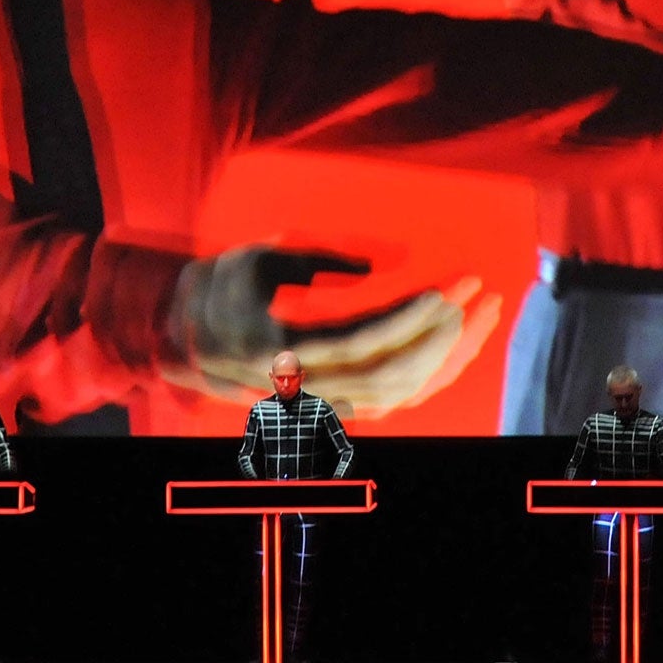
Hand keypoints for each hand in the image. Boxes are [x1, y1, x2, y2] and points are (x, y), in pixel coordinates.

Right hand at [166, 244, 500, 418]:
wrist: (184, 337)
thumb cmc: (225, 286)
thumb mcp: (261, 258)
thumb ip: (316, 262)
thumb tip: (371, 268)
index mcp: (277, 349)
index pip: (358, 341)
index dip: (407, 318)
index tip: (446, 290)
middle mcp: (300, 386)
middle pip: (388, 377)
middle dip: (440, 339)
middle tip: (476, 299)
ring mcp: (317, 401)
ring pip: (395, 395)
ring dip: (444, 360)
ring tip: (478, 318)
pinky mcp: (331, 403)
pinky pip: (391, 400)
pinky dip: (427, 378)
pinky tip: (457, 347)